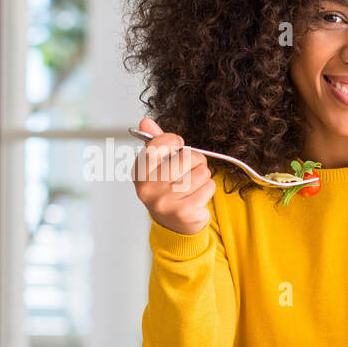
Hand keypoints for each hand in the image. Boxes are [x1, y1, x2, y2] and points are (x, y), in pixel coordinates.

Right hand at [132, 117, 214, 235]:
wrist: (174, 225)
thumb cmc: (168, 190)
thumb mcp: (159, 166)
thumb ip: (155, 143)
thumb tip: (145, 121)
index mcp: (139, 174)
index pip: (156, 145)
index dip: (173, 141)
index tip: (178, 145)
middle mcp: (148, 189)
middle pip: (186, 157)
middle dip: (196, 160)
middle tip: (190, 170)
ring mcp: (165, 202)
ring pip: (201, 172)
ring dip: (203, 176)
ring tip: (194, 185)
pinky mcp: (184, 212)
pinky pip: (208, 187)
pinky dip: (208, 189)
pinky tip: (198, 197)